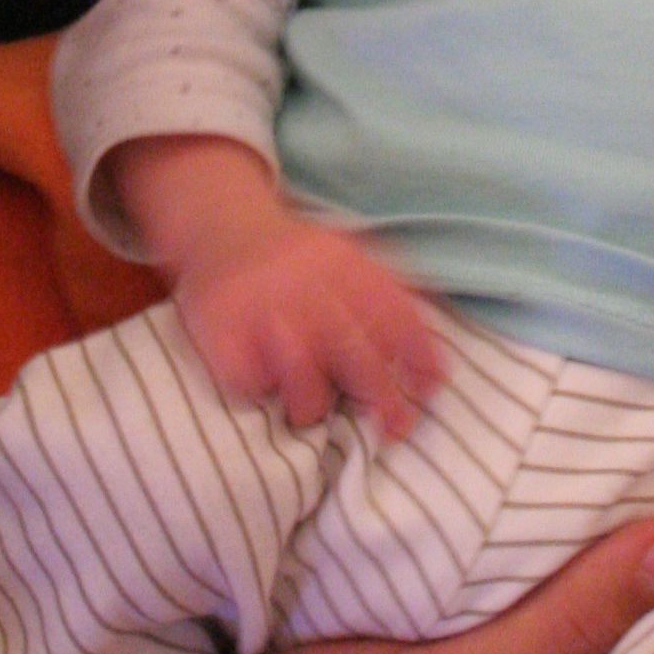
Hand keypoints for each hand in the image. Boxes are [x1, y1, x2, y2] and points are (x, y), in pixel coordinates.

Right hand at [179, 216, 443, 436]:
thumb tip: (435, 369)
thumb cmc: (296, 259)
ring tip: (312, 413)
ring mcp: (260, 304)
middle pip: (353, 347)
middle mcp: (304, 279)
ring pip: (301, 370)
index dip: (418, 354)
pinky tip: (266, 391)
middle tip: (394, 427)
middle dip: (380, 394)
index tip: (430, 389)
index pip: (392, 311)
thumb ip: (386, 300)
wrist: (221, 226)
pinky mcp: (219, 328)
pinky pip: (249, 379)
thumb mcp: (345, 258)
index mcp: (343, 262)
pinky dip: (263, 392)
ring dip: (314, 402)